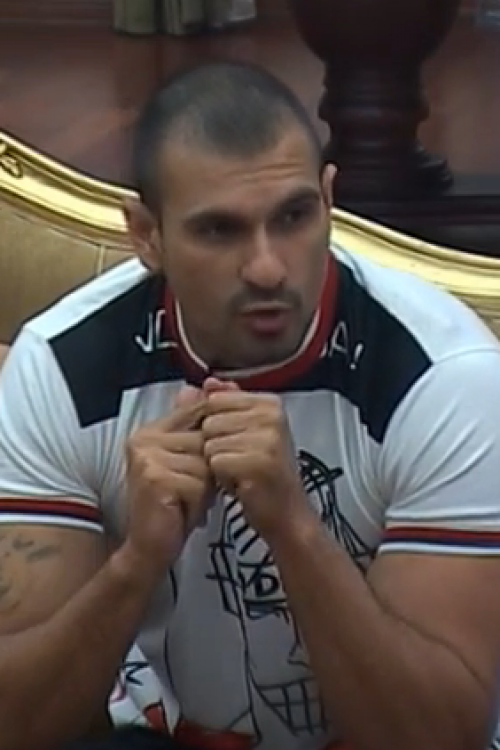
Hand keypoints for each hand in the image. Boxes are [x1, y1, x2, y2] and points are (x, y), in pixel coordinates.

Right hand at [123, 386, 209, 578]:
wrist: (148, 548)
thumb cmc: (172, 506)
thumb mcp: (187, 464)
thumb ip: (194, 431)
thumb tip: (199, 386)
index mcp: (150, 431)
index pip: (197, 414)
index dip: (213, 438)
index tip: (209, 465)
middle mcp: (144, 439)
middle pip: (206, 440)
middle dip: (208, 471)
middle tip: (191, 492)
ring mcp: (147, 457)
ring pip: (206, 463)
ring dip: (205, 489)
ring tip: (186, 502)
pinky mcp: (155, 479)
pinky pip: (200, 484)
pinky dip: (199, 503)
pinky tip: (182, 513)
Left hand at [202, 378, 307, 539]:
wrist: (287, 514)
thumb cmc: (264, 474)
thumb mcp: (247, 432)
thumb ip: (225, 404)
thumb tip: (206, 381)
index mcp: (270, 403)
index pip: (215, 399)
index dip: (217, 426)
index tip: (239, 442)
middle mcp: (272, 416)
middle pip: (210, 421)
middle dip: (216, 444)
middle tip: (241, 460)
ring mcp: (267, 438)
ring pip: (210, 442)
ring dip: (218, 462)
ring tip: (241, 471)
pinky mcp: (256, 461)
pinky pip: (215, 461)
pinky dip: (222, 477)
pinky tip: (241, 483)